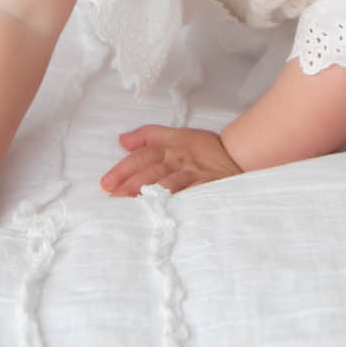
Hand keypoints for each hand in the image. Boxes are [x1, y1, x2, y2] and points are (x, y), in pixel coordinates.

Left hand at [101, 125, 242, 196]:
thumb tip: (122, 140)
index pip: (143, 156)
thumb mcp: (177, 134)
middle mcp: (180, 160)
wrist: (239, 155)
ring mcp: (194, 175)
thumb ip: (148, 136)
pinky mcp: (208, 188)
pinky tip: (165, 212)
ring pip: (169, 184)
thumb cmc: (205, 148)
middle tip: (113, 197)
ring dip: (150, 194)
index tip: (106, 183)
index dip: (124, 168)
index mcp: (171, 147)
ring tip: (132, 207)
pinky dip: (178, 203)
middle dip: (130, 184)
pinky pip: (191, 196)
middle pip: (152, 170)